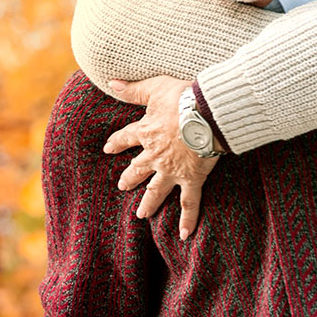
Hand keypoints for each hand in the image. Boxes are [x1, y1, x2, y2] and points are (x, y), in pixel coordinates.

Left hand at [103, 75, 219, 239]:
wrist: (207, 114)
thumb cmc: (182, 98)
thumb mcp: (154, 88)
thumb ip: (133, 89)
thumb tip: (111, 82)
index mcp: (146, 132)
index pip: (126, 138)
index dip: (117, 143)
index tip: (109, 149)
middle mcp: (155, 155)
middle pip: (138, 169)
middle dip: (130, 178)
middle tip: (122, 186)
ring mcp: (172, 170)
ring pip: (157, 190)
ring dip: (148, 203)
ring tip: (141, 214)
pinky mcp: (191, 179)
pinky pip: (189, 204)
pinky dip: (187, 220)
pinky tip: (183, 234)